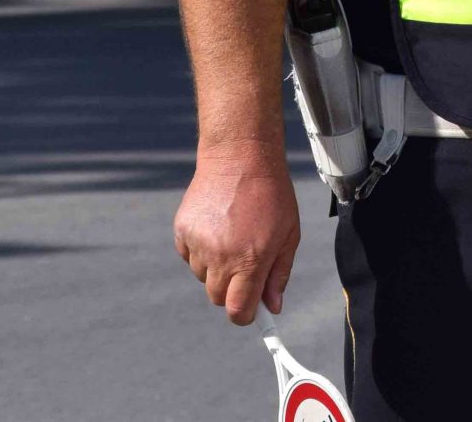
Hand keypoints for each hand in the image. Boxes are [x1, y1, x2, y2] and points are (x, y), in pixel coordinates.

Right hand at [173, 144, 300, 324]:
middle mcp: (220, 257)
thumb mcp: (290, 234)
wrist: (241, 157)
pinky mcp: (182, 232)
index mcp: (250, 260)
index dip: (245, 315)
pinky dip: (201, 251)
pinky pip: (189, 257)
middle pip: (218, 298)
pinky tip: (217, 227)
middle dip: (233, 290)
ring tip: (233, 236)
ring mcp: (198, 244)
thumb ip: (279, 273)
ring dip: (216, 268)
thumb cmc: (272, 195)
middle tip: (247, 265)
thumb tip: (273, 307)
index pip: (238, 311)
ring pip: (203, 277)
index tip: (251, 311)